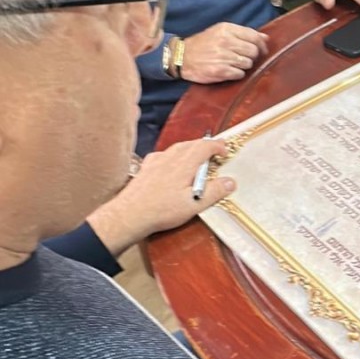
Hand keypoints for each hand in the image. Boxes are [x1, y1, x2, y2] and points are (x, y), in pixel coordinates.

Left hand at [88, 138, 234, 255]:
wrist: (129, 214)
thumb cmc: (160, 210)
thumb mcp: (194, 205)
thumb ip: (214, 192)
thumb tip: (230, 182)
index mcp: (184, 164)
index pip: (205, 146)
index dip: (217, 146)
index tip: (225, 150)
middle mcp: (170, 158)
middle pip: (191, 144)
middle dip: (205, 146)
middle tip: (215, 151)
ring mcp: (156, 162)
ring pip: (177, 148)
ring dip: (190, 149)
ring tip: (197, 157)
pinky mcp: (146, 168)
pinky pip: (163, 155)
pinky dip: (173, 156)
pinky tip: (172, 164)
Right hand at [181, 23, 268, 83]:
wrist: (181, 57)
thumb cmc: (203, 44)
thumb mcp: (220, 31)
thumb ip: (243, 33)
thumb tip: (265, 38)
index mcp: (227, 29)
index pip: (254, 36)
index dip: (262, 45)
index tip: (262, 50)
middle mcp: (226, 42)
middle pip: (254, 51)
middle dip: (252, 56)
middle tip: (243, 57)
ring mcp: (223, 57)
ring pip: (248, 63)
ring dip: (244, 65)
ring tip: (233, 63)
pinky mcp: (220, 71)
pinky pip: (240, 74)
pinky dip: (237, 74)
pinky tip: (229, 70)